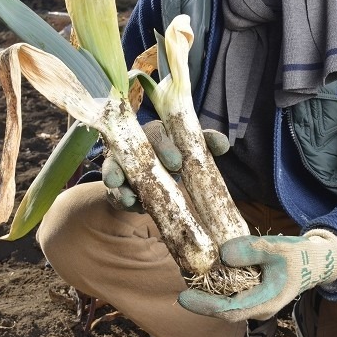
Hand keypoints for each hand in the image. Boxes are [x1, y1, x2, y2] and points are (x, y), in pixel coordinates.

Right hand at [103, 120, 228, 211]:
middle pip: (134, 148)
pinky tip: (129, 203)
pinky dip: (120, 197)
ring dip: (121, 181)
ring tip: (130, 196)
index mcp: (155, 132)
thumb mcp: (191, 148)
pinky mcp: (113, 184)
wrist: (154, 172)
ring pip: (114, 167)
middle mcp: (134, 144)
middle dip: (141, 164)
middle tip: (165, 176)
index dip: (166, 147)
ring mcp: (119, 163)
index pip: (157, 133)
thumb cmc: (175, 154)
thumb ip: (206, 143)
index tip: (178, 164)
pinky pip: (112, 191)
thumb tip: (224, 144)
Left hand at [178, 229, 336, 321]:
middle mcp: (258, 309)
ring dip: (208, 290)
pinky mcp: (255, 294)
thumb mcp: (277, 248)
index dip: (204, 306)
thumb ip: (251, 250)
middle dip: (201, 297)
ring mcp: (256, 303)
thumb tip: (222, 254)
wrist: (316, 262)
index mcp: (265, 303)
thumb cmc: (299, 256)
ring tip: (189, 273)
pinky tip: (208, 270)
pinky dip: (218, 283)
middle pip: (223, 308)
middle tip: (181, 279)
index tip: (183, 297)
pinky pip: (232, 292)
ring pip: (227, 301)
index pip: (229, 310)